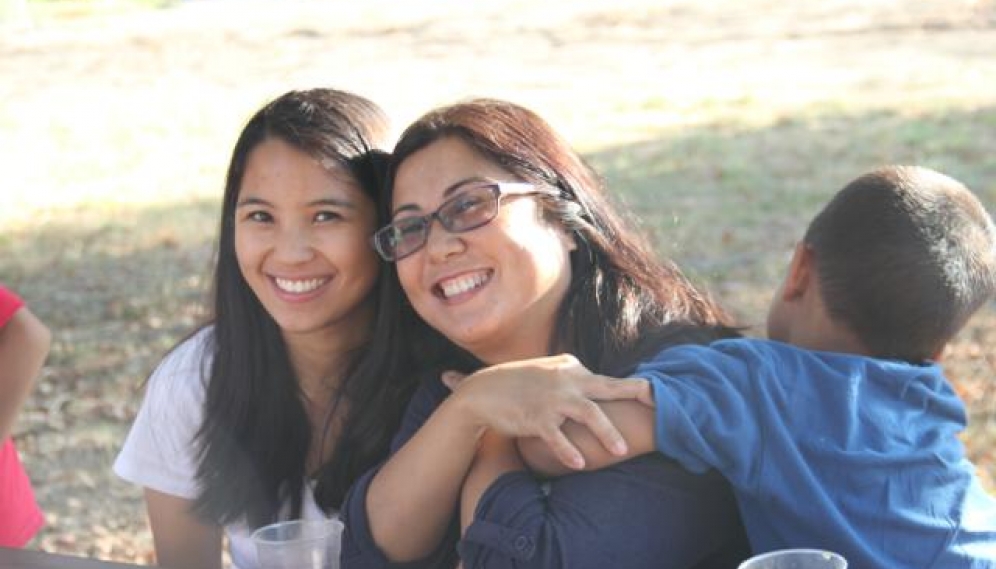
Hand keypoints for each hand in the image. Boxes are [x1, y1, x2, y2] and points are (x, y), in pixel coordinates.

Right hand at [444, 354, 651, 469]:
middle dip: (634, 394)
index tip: (652, 397)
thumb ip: (571, 375)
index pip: (604, 380)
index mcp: (570, 366)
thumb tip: (592, 378)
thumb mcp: (547, 371)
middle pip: (607, 386)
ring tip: (622, 450)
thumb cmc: (517, 384)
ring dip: (607, 433)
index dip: (628, 391)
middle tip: (657, 403)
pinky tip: (580, 464)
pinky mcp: (536, 417)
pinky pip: (558, 437)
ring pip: (588, 414)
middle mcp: (564, 379)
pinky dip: (570, 451)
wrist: (482, 392)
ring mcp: (551, 398)